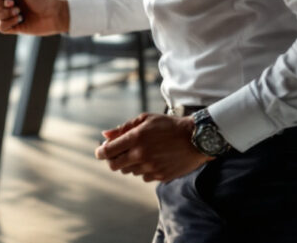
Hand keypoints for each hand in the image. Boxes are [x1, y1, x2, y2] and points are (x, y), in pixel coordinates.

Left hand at [95, 113, 212, 182]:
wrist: (196, 139)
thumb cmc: (169, 125)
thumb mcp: (146, 119)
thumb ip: (124, 128)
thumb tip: (105, 135)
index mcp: (135, 138)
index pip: (107, 151)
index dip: (100, 152)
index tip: (100, 151)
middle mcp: (141, 155)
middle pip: (114, 166)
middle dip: (112, 160)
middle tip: (118, 154)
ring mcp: (151, 167)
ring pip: (129, 171)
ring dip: (129, 164)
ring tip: (141, 153)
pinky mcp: (160, 176)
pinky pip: (143, 177)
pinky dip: (143, 170)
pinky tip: (152, 160)